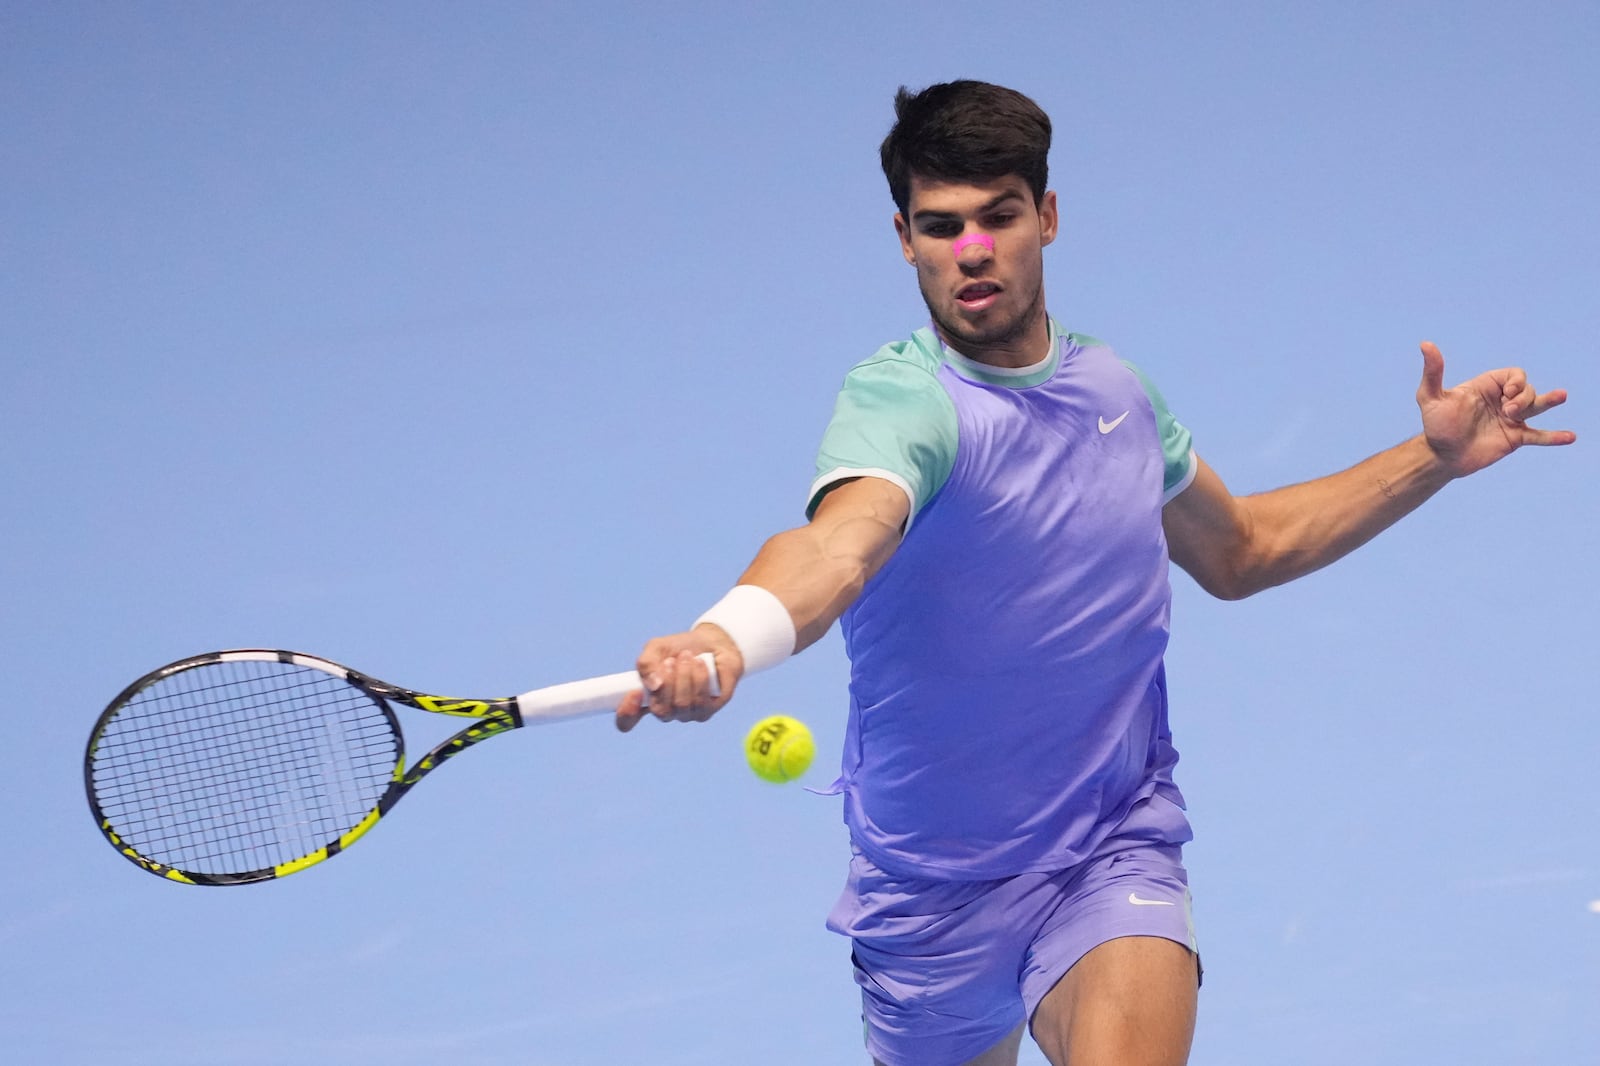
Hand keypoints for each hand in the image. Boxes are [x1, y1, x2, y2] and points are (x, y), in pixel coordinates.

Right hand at [615, 625, 741, 732]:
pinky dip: (700, 678)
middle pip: (661, 711)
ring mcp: (687, 714)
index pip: (627, 720)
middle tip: (671, 660)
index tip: (635, 692)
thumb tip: (653, 685)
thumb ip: (646, 663)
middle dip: (667, 682)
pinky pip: (702, 702)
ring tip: (687, 656)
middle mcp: (666, 711)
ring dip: (684, 676)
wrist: (711, 642)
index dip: (627, 713)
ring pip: (682, 705)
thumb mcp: (656, 648)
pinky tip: (700, 663)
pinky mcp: (708, 710)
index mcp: (646, 699)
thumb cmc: (680, 648)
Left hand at [1416, 341, 1575, 477]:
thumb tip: (1426, 344)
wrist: (1440, 455)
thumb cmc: (1435, 424)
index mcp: (1487, 387)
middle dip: (1523, 398)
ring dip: (1549, 401)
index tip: (1507, 393)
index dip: (1517, 381)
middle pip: (1528, 390)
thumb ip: (1433, 372)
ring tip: (1562, 395)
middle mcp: (1502, 401)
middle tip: (1507, 412)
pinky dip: (1554, 437)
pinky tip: (1570, 437)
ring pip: (1537, 407)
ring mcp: (1511, 420)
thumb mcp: (1431, 397)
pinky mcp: (1514, 439)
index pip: (1514, 375)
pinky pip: (1539, 436)